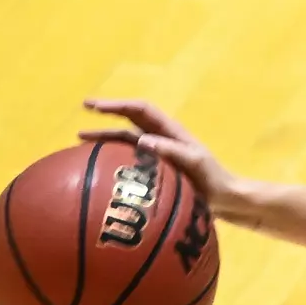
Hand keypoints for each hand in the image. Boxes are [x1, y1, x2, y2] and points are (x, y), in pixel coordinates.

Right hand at [80, 99, 242, 215]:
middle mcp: (161, 138)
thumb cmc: (213, 179)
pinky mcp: (156, 171)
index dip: (117, 104)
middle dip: (107, 112)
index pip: (140, 110)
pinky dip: (113, 161)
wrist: (226, 199)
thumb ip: (172, 151)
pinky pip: (130, 161)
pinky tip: (96, 172)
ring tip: (79, 141)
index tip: (93, 106)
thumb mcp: (195, 163)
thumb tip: (141, 140)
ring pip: (126, 140)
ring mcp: (158, 154)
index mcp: (171, 131)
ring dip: (105, 137)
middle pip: (129, 120)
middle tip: (83, 109)